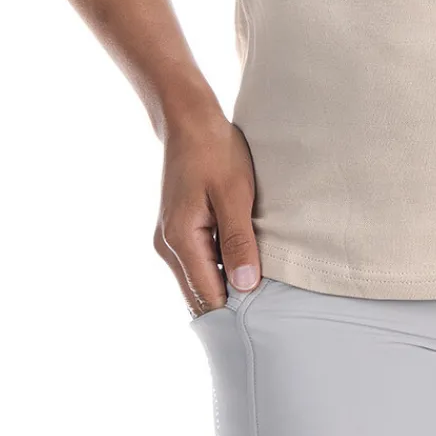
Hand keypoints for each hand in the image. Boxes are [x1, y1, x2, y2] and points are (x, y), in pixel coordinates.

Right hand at [152, 104, 261, 317]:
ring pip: (197, 280)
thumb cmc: (215, 152)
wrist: (189, 121)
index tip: (266, 313)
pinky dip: (217, 266)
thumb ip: (238, 241)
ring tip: (258, 277)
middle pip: (199, 295)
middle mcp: (167, 246)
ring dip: (224, 283)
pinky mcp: (175, 230)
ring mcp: (168, 239)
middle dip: (230, 302)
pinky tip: (240, 256)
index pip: (208, 296)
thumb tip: (245, 287)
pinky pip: (196, 262)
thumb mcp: (234, 194)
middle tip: (267, 303)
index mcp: (180, 240)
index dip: (236, 309)